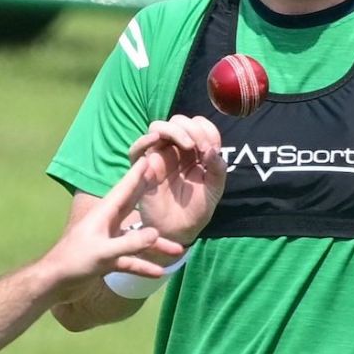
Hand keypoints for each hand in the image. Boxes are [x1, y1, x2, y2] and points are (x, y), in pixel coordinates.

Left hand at [45, 156, 182, 291]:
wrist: (55, 282)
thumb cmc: (74, 261)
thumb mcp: (104, 252)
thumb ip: (130, 243)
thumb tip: (156, 234)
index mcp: (104, 214)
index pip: (125, 189)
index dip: (137, 174)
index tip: (149, 158)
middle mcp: (108, 224)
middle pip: (134, 207)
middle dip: (150, 196)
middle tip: (167, 182)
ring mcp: (108, 242)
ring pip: (137, 240)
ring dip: (155, 246)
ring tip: (177, 250)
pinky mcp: (107, 259)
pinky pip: (130, 260)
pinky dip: (143, 265)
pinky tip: (158, 272)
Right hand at [126, 115, 227, 246]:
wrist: (179, 231)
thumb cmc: (197, 210)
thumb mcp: (214, 189)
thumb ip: (217, 168)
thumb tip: (211, 149)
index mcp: (194, 151)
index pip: (199, 125)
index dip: (206, 130)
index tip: (212, 148)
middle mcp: (175, 150)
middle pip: (178, 121)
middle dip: (193, 129)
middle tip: (202, 148)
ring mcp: (158, 157)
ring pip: (158, 128)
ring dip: (174, 130)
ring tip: (188, 146)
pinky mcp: (143, 169)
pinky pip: (136, 149)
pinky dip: (144, 140)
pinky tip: (157, 140)